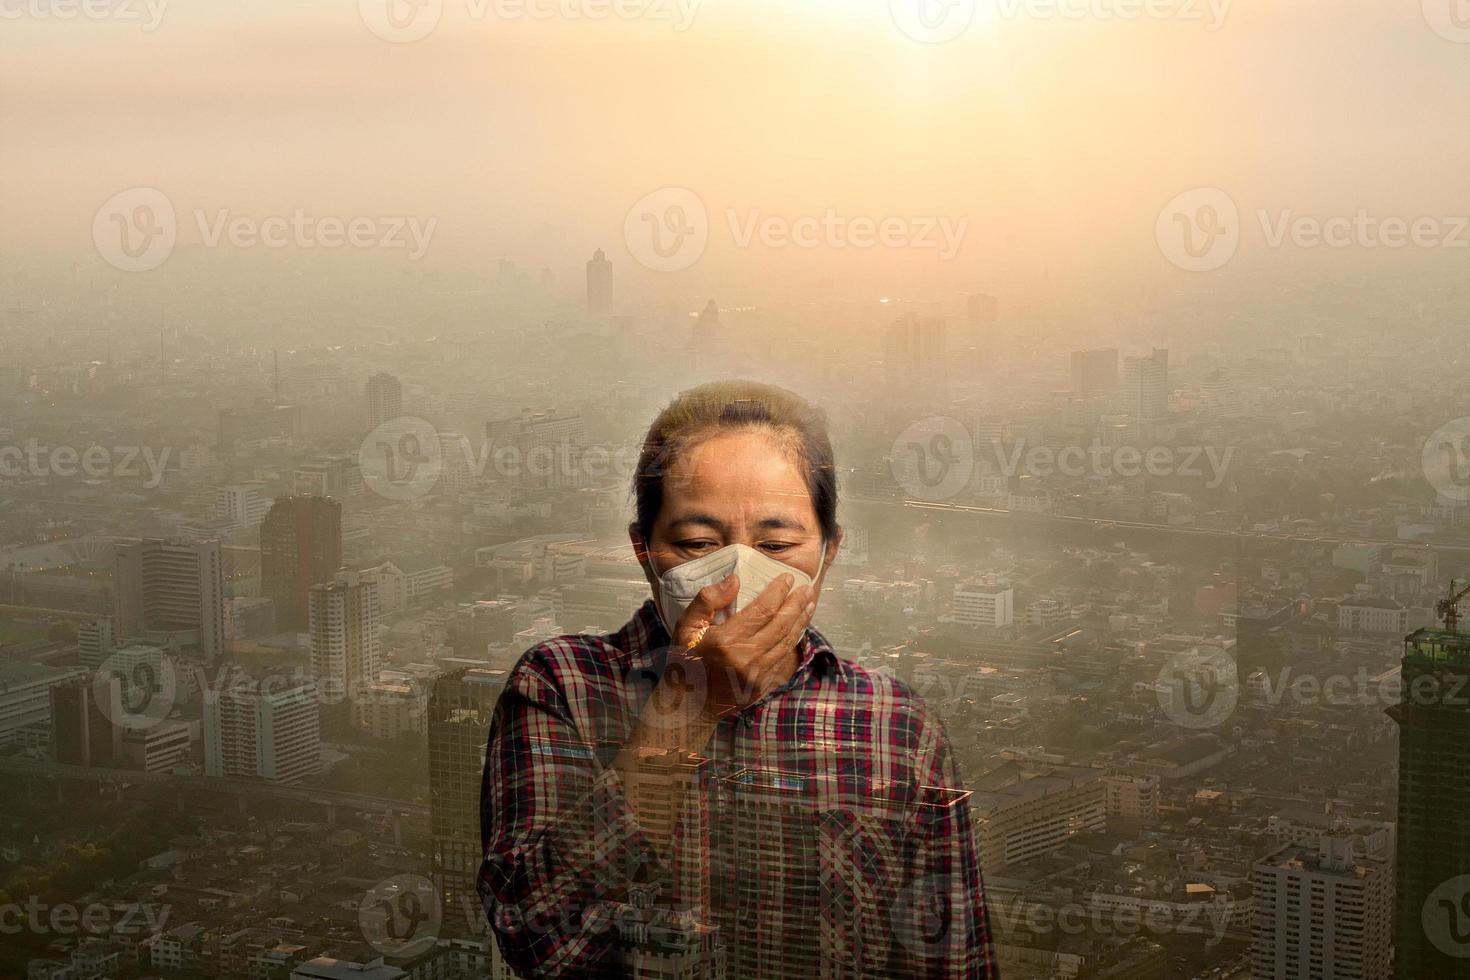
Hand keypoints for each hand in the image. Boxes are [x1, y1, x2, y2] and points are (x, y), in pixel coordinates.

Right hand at [665, 570, 816, 719]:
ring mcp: (757, 674)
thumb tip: (735, 580)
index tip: (787, 578)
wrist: (688, 705)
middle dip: (796, 604)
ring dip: (800, 621)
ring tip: (809, 604)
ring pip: (786, 642)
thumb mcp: (686, 627)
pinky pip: (783, 659)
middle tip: (806, 588)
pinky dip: (793, 641)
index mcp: (727, 640)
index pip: (762, 610)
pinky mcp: (762, 685)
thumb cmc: (685, 661)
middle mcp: (746, 657)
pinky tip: (797, 629)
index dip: (778, 592)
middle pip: (781, 624)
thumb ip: (707, 600)